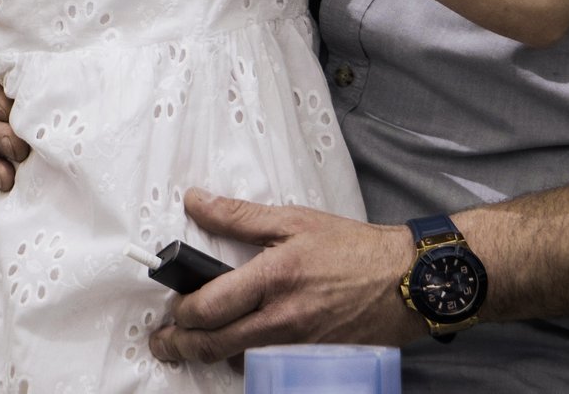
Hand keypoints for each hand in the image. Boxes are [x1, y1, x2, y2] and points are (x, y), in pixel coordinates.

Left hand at [149, 189, 428, 362]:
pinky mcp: (309, 359)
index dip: (180, 311)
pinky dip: (244, 358)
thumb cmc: (354, 248)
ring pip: (235, 360)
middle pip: (213, 344)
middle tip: (164, 341)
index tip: (172, 305)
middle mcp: (283, 318)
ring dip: (208, 354)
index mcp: (275, 277)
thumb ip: (239, 216)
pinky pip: (265, 365)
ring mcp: (296, 344)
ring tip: (194, 342)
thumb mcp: (294, 219)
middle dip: (179, 345)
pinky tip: (238, 345)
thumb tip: (197, 203)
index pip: (209, 306)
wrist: (405, 281)